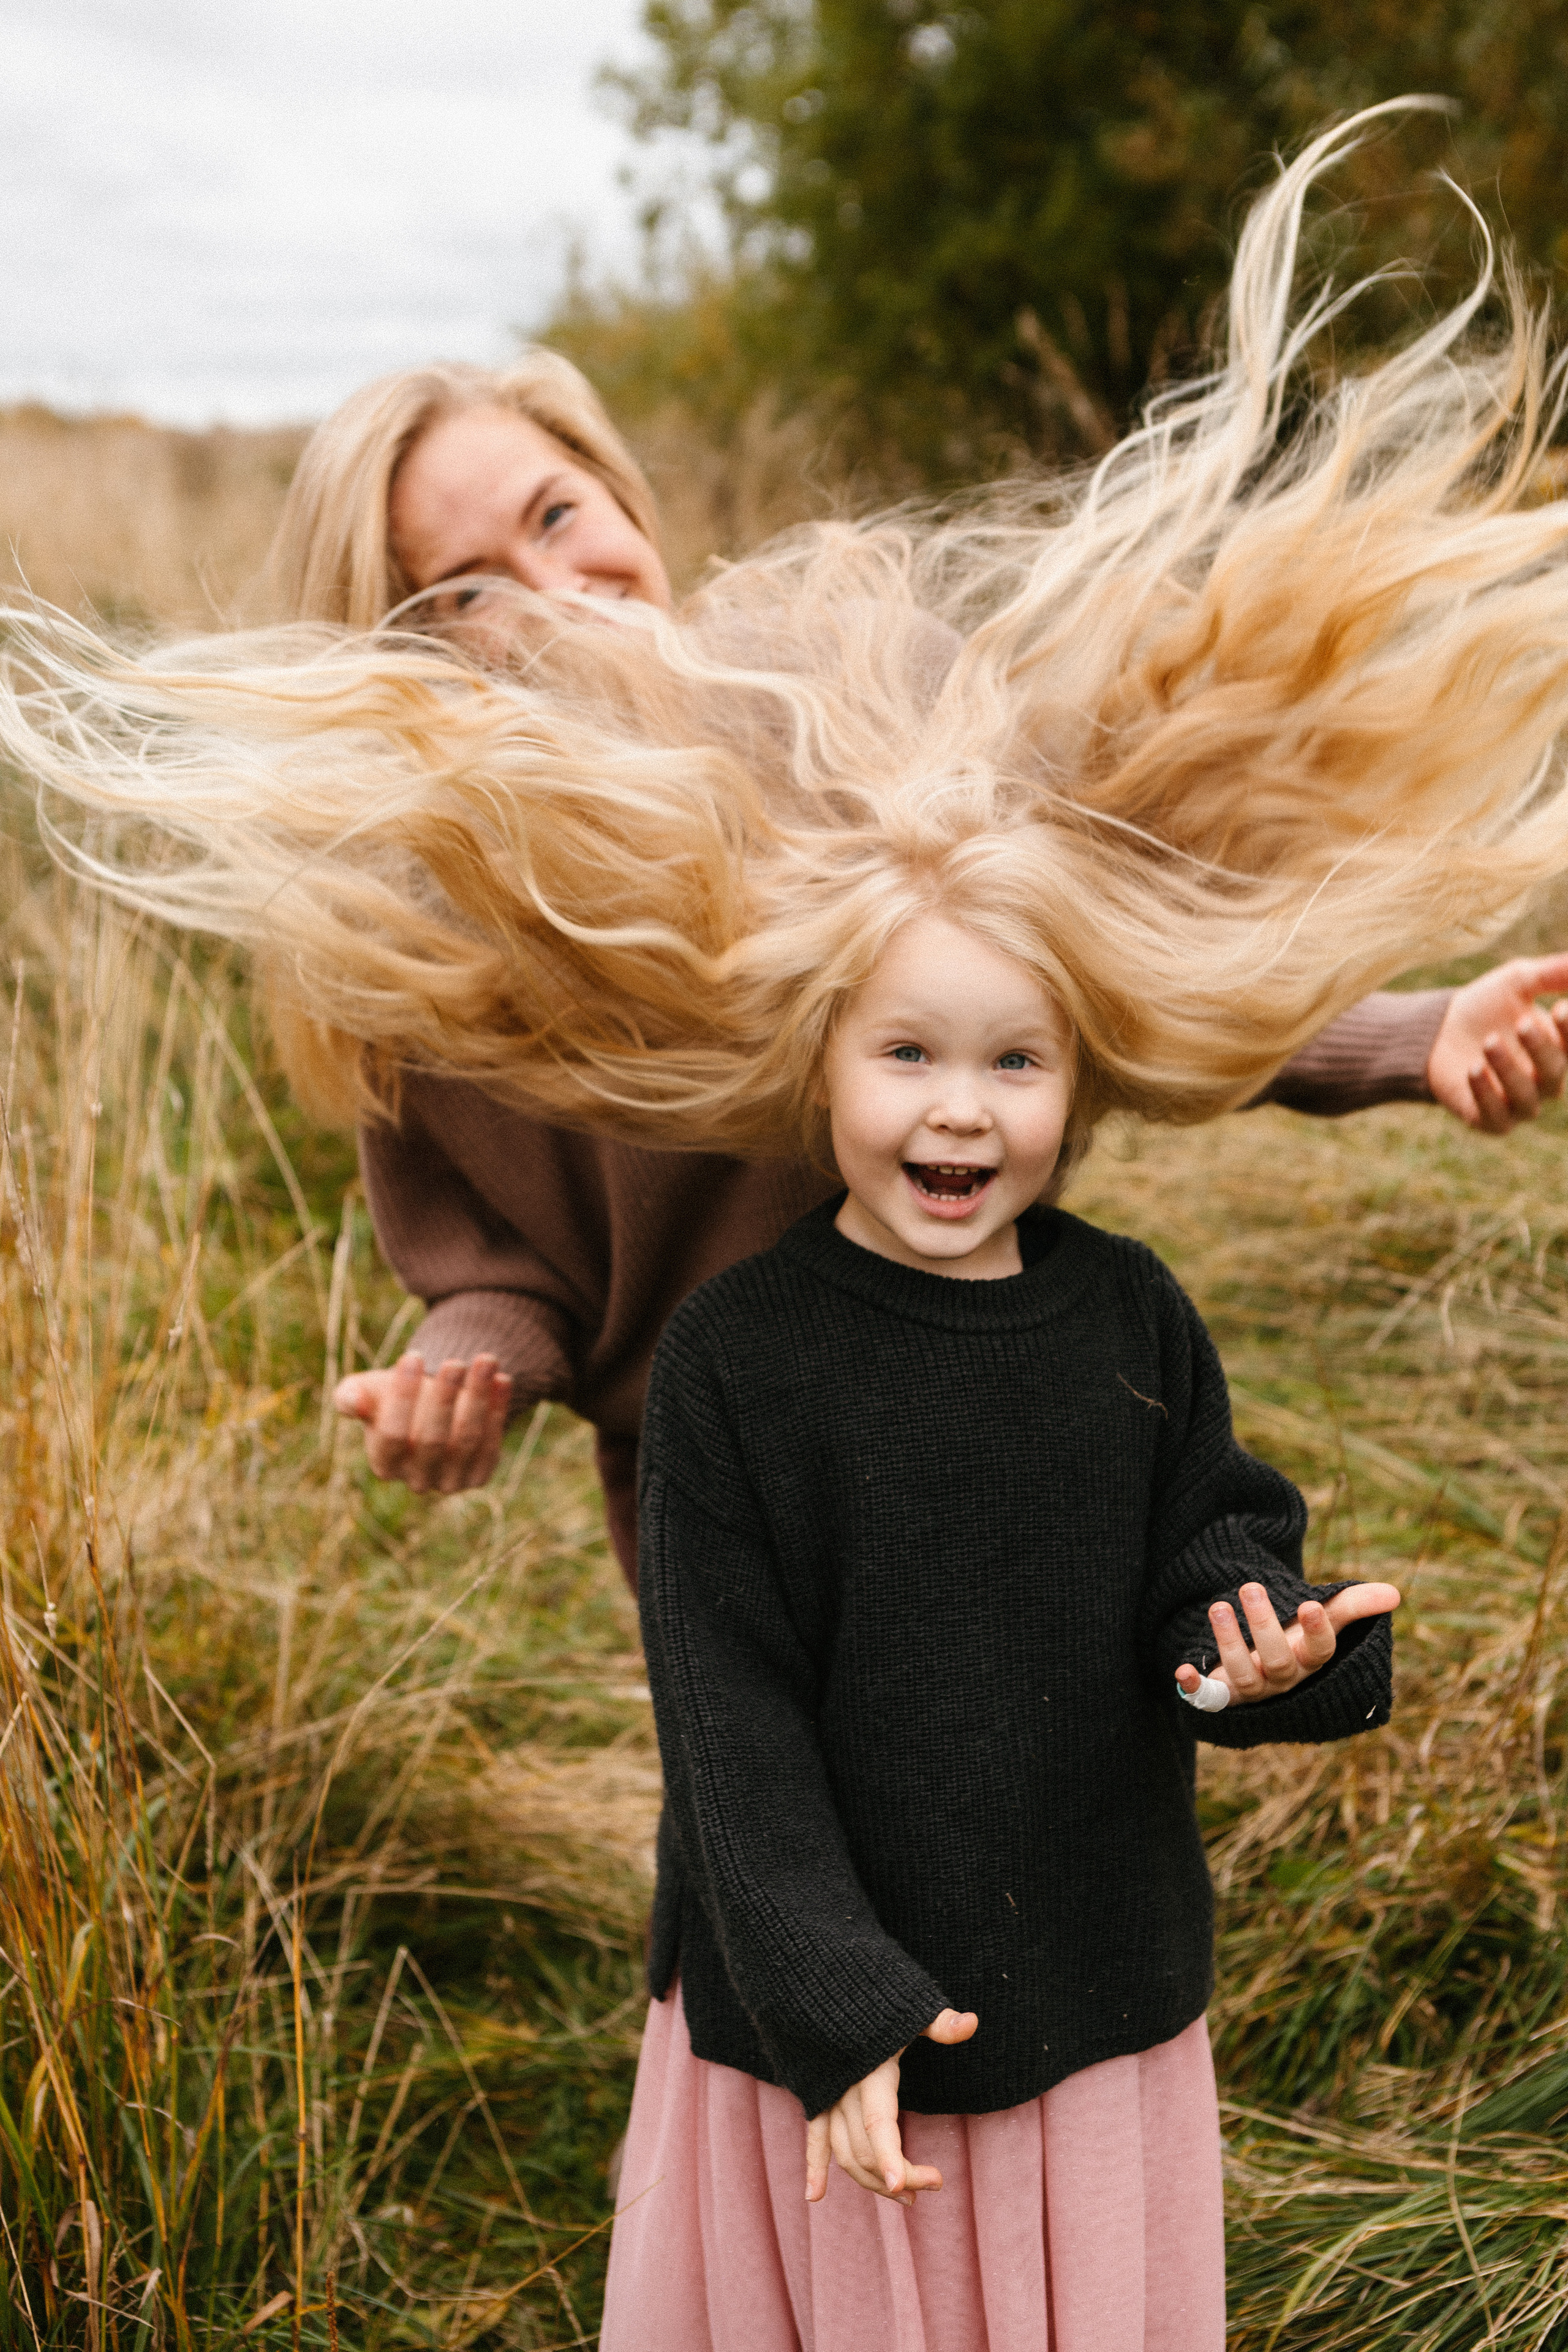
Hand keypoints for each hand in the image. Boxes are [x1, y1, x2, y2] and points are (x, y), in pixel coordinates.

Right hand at [334, 1350, 511, 1493]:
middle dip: (444, 1397)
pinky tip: (503, 1379)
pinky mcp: (478, 1475)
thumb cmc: (392, 1397)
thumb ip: (353, 1396)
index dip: (402, 1397)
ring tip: (486, 1360)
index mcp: (384, 1463)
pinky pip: (491, 1444)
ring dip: (478, 1398)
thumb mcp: (368, 1391)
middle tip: (455, 1361)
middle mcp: (416, 1479)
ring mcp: (450, 1481)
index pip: (391, 1435)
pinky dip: (498, 1411)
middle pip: (432, 1440)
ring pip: (467, 1439)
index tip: (413, 1355)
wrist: (433, 1408)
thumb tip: (352, 1400)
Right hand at [804, 2008, 977, 2206]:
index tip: (903, 2187)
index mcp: (870, 2073)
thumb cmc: (873, 1994)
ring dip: (871, 2181)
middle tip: (935, 2183)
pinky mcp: (817, 2095)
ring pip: (844, 2152)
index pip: (878, 2122)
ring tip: (905, 2197)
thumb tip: (973, 2022)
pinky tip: (816, 2196)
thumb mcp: (908, 2007)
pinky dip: (814, 2166)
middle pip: (865, 2149)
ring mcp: (827, 2095)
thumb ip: (939, 2021)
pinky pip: (814, 2138)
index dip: (889, 2156)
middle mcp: (844, 2089)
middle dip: (898, 2177)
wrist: (820, 1978)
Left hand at [1174, 1578, 1399, 1707]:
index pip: (1320, 1652)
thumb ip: (1353, 1604)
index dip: (1317, 1632)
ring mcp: (1252, 1689)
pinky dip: (1195, 1687)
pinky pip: (1208, 1697)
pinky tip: (1181, 1670)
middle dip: (1264, 1627)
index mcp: (1309, 1662)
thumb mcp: (1323, 1618)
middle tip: (1250, 1586)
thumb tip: (1395, 1593)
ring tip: (1218, 1606)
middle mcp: (1283, 1680)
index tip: (1309, 1604)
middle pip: (1278, 1662)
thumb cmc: (1295, 1637)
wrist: (1259, 1664)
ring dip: (1230, 1643)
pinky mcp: (1221, 1694)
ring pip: (1243, 1675)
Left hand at [1426, 956, 1567, 1133]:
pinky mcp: (1489, 1120)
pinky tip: (1473, 1069)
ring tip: (1488, 1041)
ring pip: (1526, 1097)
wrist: (1437, 1031)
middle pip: (1554, 1073)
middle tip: (1522, 1023)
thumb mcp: (1518, 982)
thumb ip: (1551, 974)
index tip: (1560, 1008)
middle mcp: (1544, 1082)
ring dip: (1509, 1069)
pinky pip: (1496, 1117)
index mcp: (1558, 1050)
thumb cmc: (1486, 1005)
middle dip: (1540, 1048)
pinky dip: (1485, 1094)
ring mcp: (1518, 1104)